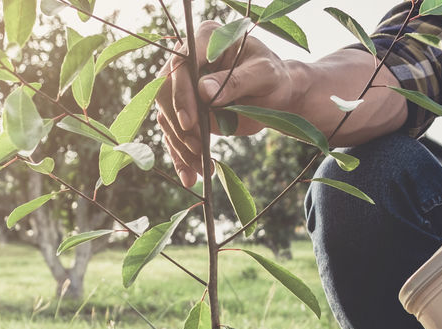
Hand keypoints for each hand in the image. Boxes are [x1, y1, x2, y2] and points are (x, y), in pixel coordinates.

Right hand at [157, 20, 296, 186]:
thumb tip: (204, 91)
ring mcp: (182, 87)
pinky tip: (190, 176)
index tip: (190, 122)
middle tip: (197, 151)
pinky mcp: (184, 111)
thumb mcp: (265, 75)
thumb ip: (237, 80)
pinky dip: (181, 157)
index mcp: (206, 39)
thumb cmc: (274, 78)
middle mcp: (187, 60)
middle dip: (179, 127)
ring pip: (167, 118)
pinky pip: (175, 134)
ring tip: (198, 171)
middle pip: (166, 94)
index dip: (181, 94)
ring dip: (180, 148)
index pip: (181, 65)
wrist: (276, 94)